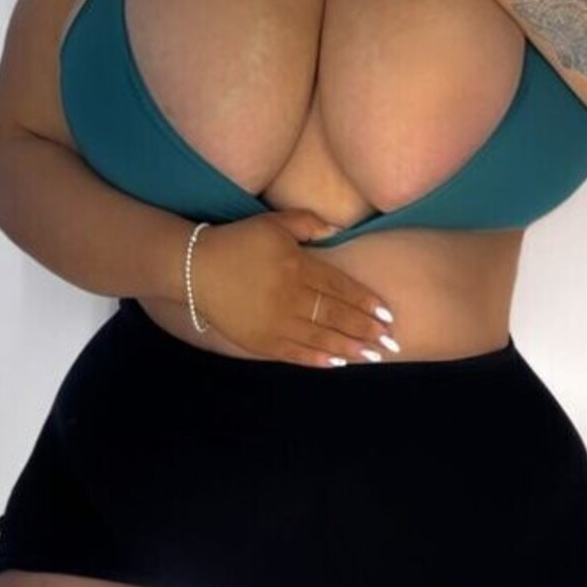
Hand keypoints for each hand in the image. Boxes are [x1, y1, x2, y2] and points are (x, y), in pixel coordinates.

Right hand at [190, 210, 398, 366]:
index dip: (365, 303)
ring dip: (350, 348)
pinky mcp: (260, 341)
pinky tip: (337, 363)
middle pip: (336, 316)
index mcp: (297, 267)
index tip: (386, 314)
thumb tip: (338, 230)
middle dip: (366, 330)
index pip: (340, 288)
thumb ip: (308, 223)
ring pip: (320, 339)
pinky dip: (318, 360)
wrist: (196, 268)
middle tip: (390, 342)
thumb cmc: (238, 241)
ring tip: (373, 356)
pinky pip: (295, 353)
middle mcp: (290, 297)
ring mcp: (275, 322)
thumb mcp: (274, 223)